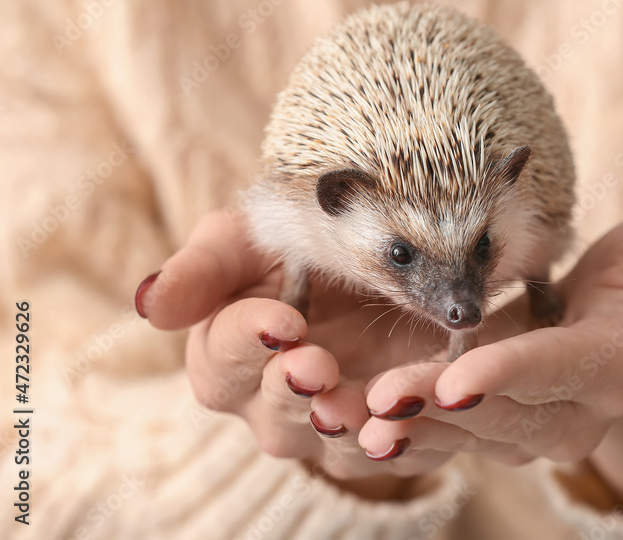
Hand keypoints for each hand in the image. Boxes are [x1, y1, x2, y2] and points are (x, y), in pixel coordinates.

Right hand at [136, 208, 527, 495]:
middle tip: (315, 362)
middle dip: (292, 390)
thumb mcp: (253, 236)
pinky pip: (397, 451)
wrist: (386, 241)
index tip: (281, 319)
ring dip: (344, 425)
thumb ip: (205, 269)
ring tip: (355, 401)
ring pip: (333, 445)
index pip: (221, 363)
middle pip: (274, 416)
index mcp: (233, 356)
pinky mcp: (392, 430)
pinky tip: (408, 420)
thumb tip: (150, 305)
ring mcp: (335, 423)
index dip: (246, 342)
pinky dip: (404, 438)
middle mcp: (276, 401)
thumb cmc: (302, 235)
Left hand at [357, 214, 622, 513]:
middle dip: (436, 409)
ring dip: (404, 429)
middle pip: (500, 412)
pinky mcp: (498, 423)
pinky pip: (445, 433)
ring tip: (343, 421)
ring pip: (464, 433)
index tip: (457, 378)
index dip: (511, 374)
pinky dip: (398, 430)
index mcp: (614, 364)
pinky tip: (345, 422)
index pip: (559, 370)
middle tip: (376, 402)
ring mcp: (534, 427)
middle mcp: (574, 412)